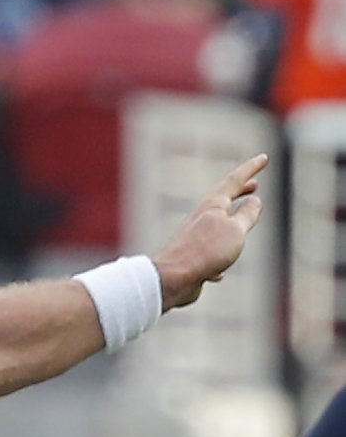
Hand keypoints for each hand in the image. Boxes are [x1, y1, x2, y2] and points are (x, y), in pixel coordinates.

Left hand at [153, 155, 266, 310]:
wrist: (172, 279)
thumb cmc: (205, 252)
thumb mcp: (235, 230)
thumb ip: (247, 214)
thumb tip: (255, 201)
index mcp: (213, 205)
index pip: (235, 180)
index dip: (251, 168)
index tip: (264, 157)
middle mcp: (202, 217)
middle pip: (224, 199)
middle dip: (241, 191)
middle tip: (254, 183)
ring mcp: (195, 238)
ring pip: (217, 225)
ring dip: (232, 219)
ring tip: (243, 220)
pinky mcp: (192, 259)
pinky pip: (209, 254)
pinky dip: (218, 257)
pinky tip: (220, 273)